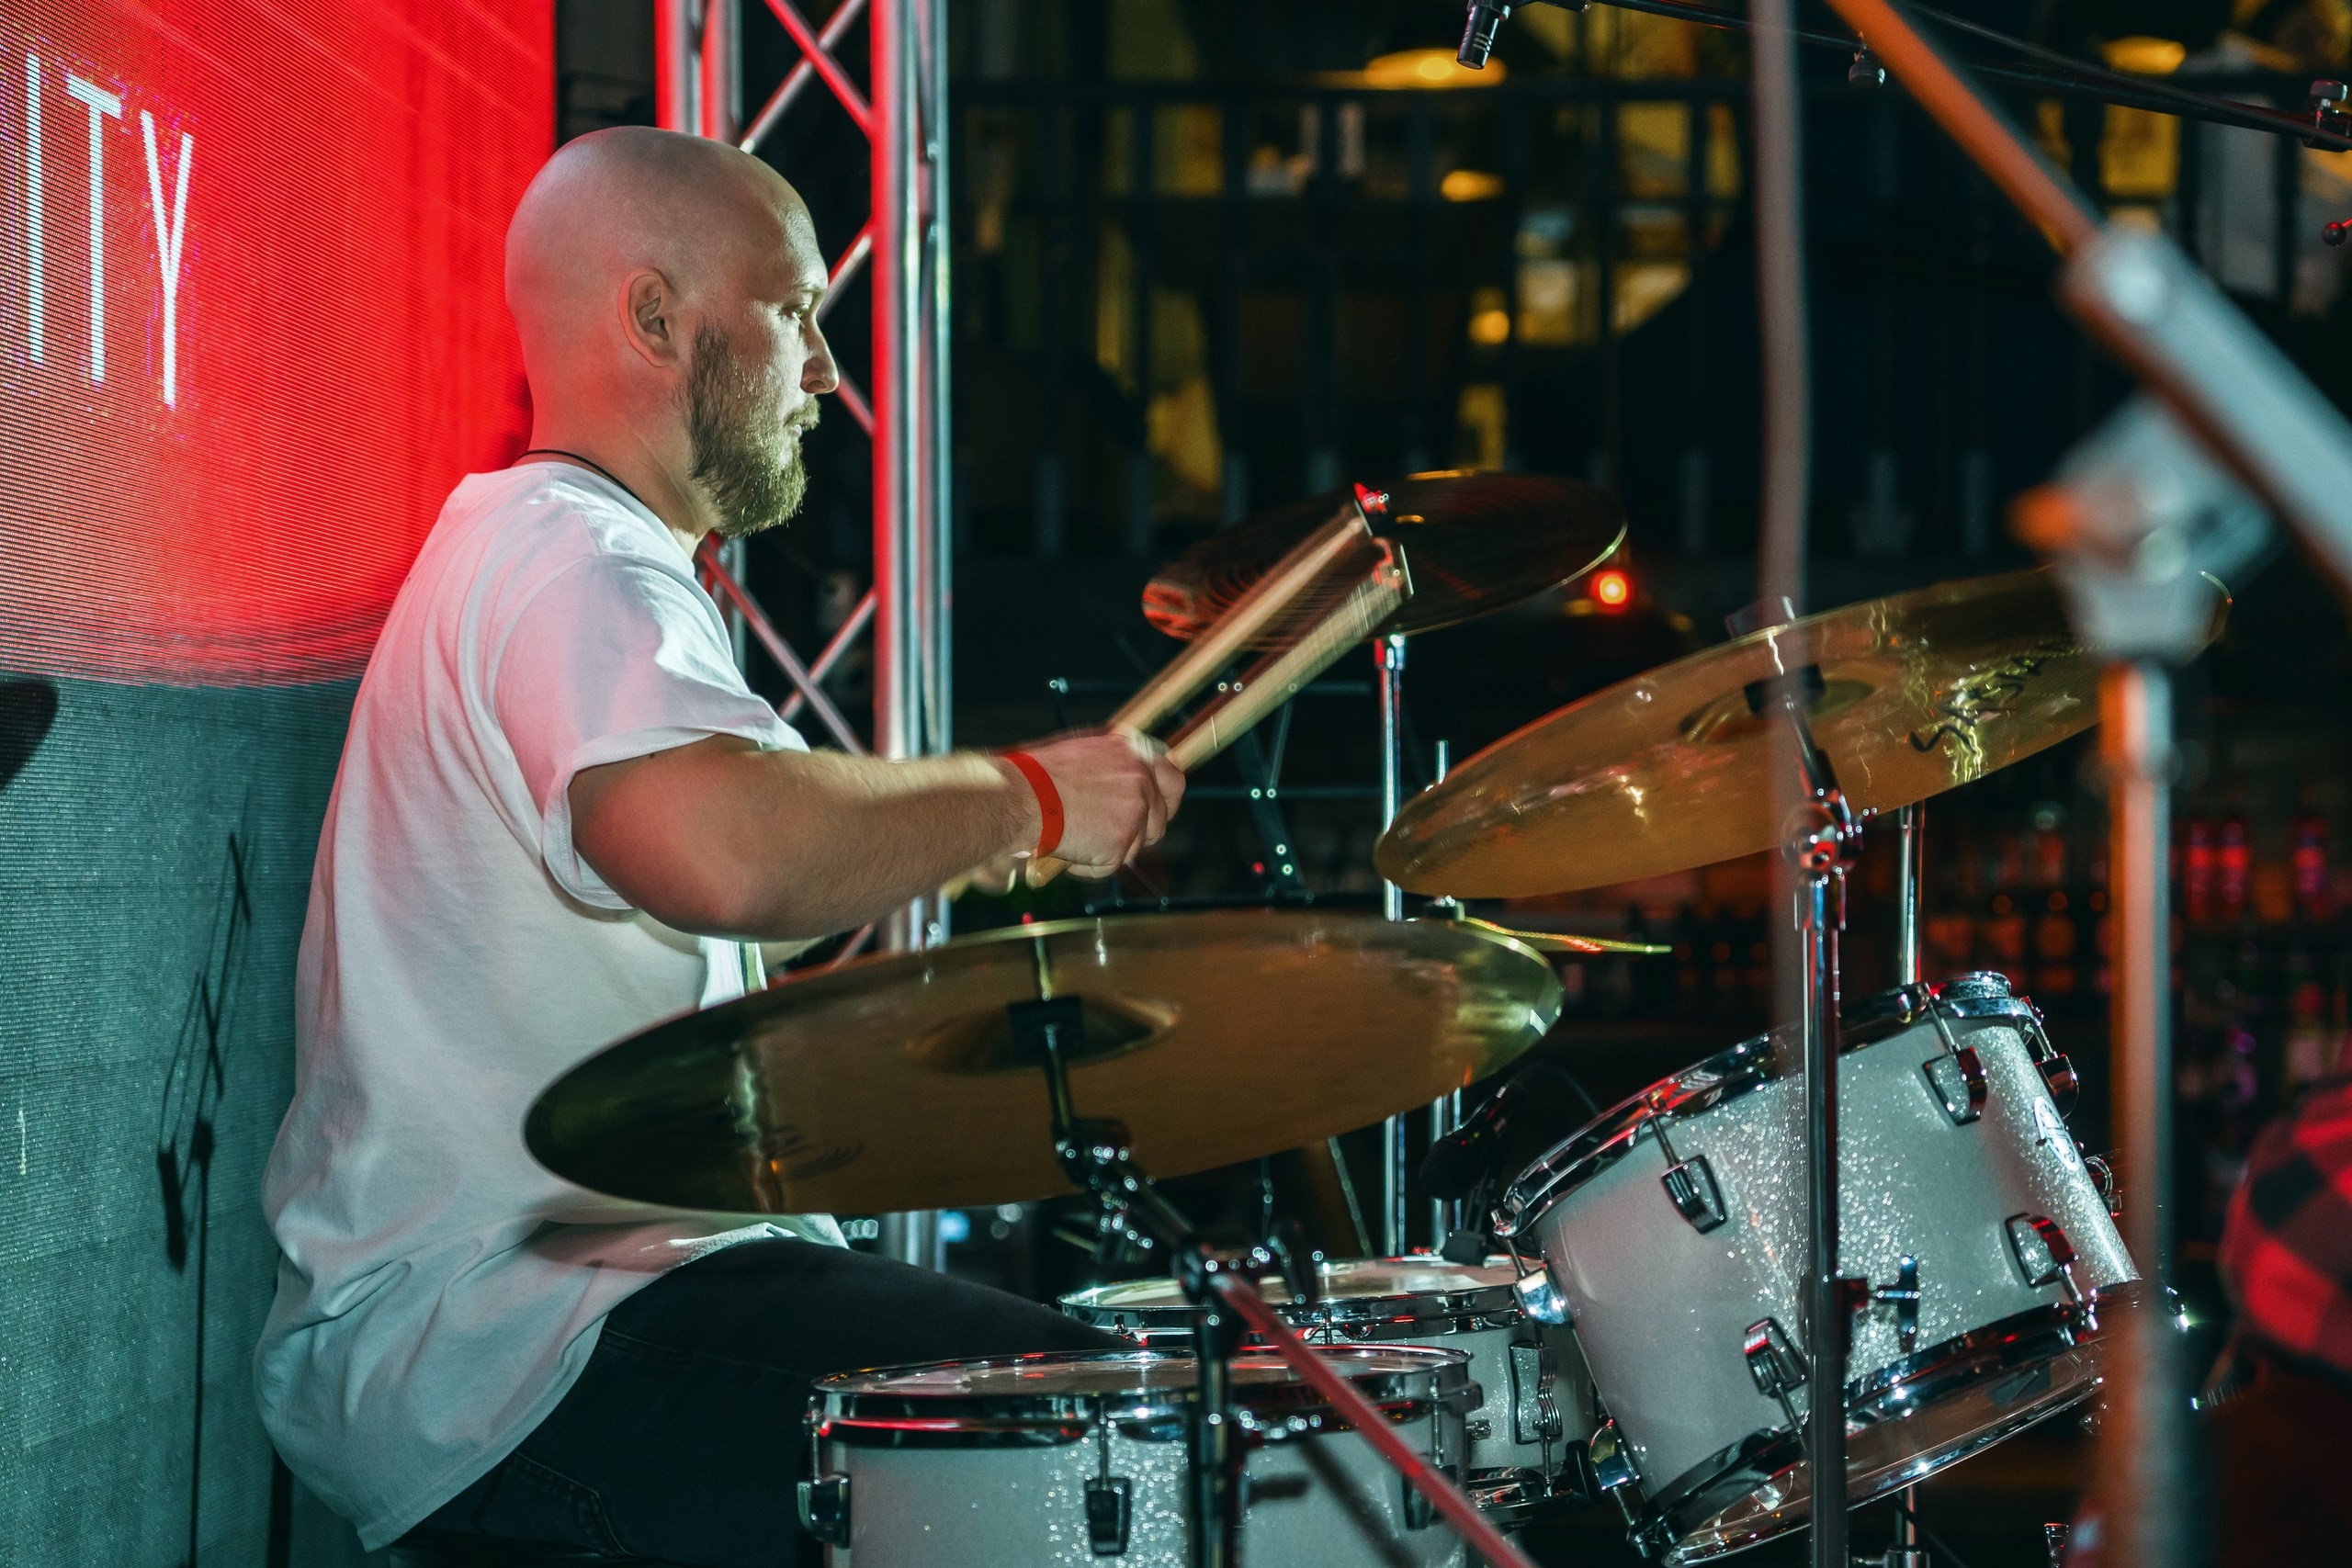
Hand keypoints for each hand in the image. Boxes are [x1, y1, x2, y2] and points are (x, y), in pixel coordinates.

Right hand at [1004, 730, 1184, 879]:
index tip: (1157, 814)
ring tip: (1071, 836)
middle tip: (1117, 841)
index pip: (1173, 780)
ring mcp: (1135, 810)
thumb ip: (1111, 771)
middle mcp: (1141, 778)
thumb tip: (1118, 792)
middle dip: (1143, 834)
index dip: (1166, 802)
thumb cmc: (1036, 777)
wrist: (1021, 797)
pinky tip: (1065, 848)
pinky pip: (1109, 866)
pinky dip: (1087, 866)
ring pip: (1134, 846)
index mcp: (1132, 752)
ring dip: (1107, 850)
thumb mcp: (1083, 757)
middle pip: (1161, 819)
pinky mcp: (1123, 841)